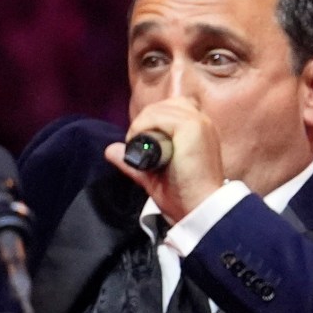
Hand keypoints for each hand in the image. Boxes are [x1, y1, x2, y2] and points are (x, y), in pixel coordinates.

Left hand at [108, 95, 228, 221]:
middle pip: (164, 105)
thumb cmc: (183, 194)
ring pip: (159, 109)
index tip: (142, 141)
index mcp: (199, 131)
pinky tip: (140, 142)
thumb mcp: (154, 174)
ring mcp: (198, 123)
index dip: (152, 121)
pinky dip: (144, 126)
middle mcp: (202, 122)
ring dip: (141, 124)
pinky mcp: (192, 127)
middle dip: (144, 120)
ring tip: (136, 144)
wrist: (199, 207)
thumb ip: (135, 160)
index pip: (172, 109)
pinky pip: (159, 116)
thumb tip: (111, 150)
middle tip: (135, 143)